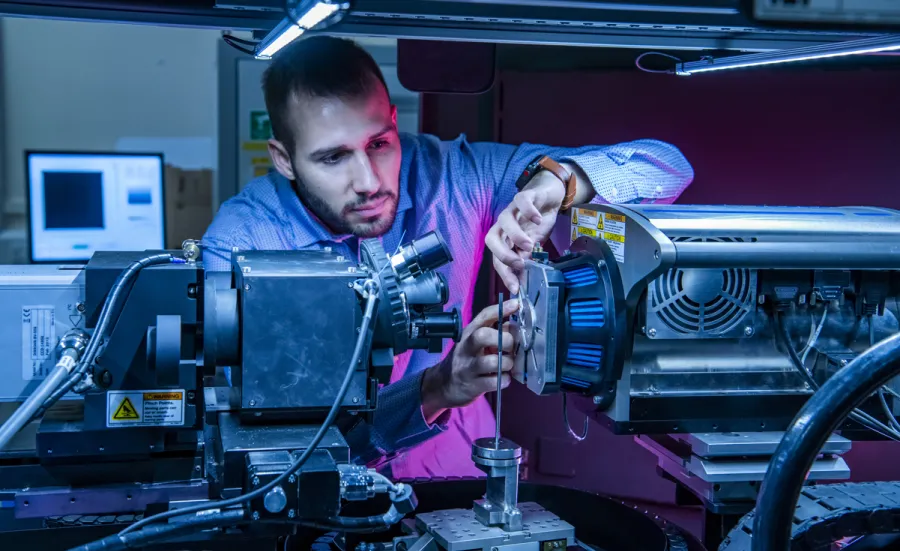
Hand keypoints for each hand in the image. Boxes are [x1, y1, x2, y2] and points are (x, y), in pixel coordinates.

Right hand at [420, 300, 518, 423]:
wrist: (443, 385)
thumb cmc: (466, 359)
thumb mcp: (474, 342)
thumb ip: (493, 332)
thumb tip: (514, 324)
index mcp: (469, 333)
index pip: (484, 316)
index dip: (501, 309)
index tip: (517, 304)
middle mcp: (467, 348)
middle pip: (482, 335)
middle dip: (504, 340)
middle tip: (510, 347)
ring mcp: (468, 367)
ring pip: (492, 361)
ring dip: (507, 363)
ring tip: (507, 365)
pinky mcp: (473, 385)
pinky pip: (495, 382)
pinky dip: (505, 379)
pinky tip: (503, 378)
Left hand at [485, 171, 565, 293]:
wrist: (549, 196)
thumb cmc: (538, 222)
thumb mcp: (534, 244)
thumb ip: (527, 259)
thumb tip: (523, 282)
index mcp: (505, 239)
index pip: (497, 258)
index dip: (504, 274)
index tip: (515, 287)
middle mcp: (504, 225)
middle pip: (491, 238)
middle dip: (502, 254)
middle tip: (519, 263)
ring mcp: (513, 210)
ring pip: (504, 220)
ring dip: (515, 235)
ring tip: (530, 245)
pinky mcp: (525, 196)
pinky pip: (521, 201)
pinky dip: (528, 211)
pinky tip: (538, 220)